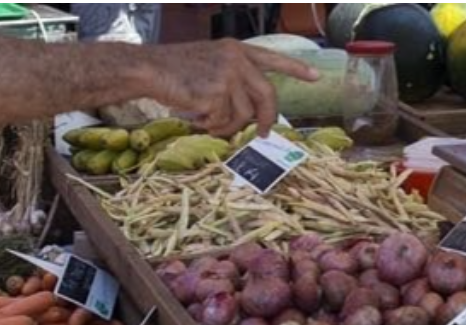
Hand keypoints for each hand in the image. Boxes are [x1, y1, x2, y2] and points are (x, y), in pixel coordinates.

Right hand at [143, 41, 318, 136]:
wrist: (148, 69)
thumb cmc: (176, 71)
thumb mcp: (211, 64)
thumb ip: (235, 80)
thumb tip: (254, 114)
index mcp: (236, 50)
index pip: (273, 58)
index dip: (295, 69)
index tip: (316, 77)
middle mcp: (236, 59)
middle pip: (267, 96)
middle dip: (267, 119)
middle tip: (263, 134)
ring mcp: (228, 75)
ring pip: (244, 114)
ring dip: (228, 126)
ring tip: (208, 121)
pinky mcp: (217, 92)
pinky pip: (225, 121)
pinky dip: (212, 126)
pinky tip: (197, 117)